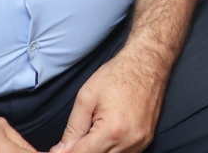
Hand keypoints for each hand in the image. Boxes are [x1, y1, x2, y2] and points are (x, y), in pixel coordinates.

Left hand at [49, 46, 165, 152]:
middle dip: (83, 150)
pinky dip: (111, 149)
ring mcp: (141, 142)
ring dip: (98, 150)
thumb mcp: (86, 97)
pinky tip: (106, 135)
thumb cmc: (117, 74)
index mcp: (112, 130)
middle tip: (77, 138)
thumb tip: (61, 151)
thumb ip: (72, 129)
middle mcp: (129, 141)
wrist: (148, 62)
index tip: (59, 150)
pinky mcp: (147, 140)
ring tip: (92, 133)